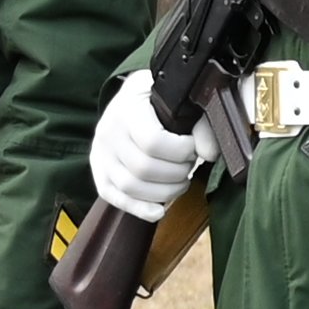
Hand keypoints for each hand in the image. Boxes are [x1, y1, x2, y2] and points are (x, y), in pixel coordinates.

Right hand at [87, 70, 204, 222]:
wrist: (129, 98)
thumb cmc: (157, 97)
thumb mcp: (178, 97)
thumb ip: (199, 121)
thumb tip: (209, 152)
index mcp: (127, 108)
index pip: (152, 141)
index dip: (181, 151)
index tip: (193, 147)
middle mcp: (108, 132)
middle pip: (143, 168)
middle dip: (176, 172)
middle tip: (189, 165)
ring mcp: (100, 154)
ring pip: (131, 187)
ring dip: (164, 192)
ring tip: (181, 181)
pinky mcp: (99, 172)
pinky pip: (115, 198)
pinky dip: (139, 209)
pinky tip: (159, 211)